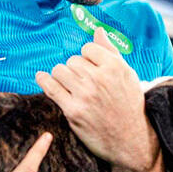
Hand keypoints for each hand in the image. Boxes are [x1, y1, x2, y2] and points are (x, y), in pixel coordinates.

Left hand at [35, 26, 158, 171]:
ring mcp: (85, 95)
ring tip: (69, 85)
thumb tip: (97, 30)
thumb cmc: (129, 105)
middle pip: (72, 61)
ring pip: (59, 71)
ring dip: (61, 76)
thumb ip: (111, 51)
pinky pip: (51, 88)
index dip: (86, 58)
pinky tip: (41, 77)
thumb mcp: (127, 75)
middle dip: (74, 69)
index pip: (87, 49)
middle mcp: (99, 79)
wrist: (131, 141)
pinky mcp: (73, 111)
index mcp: (114, 67)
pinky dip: (43, 80)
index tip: (89, 68)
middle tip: (82, 82)